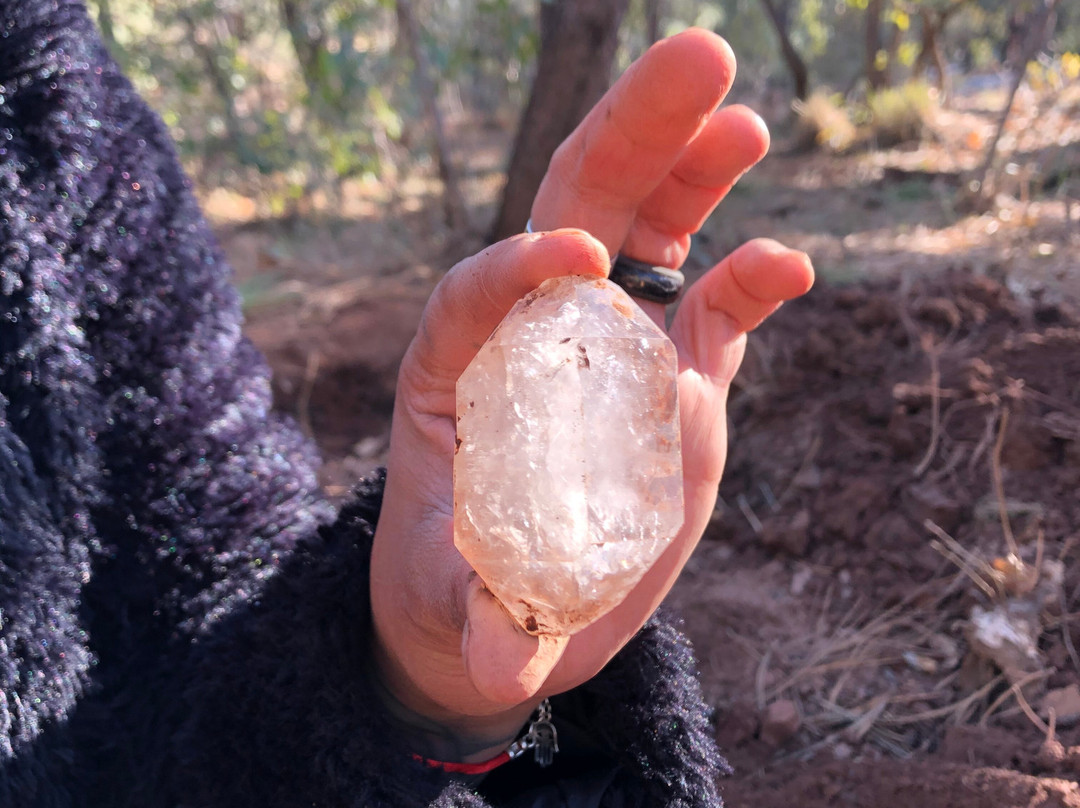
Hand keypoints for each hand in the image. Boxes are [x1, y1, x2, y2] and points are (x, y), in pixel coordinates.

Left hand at [369, 28, 813, 759]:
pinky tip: (789, 262)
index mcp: (460, 373)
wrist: (505, 604)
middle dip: (633, 136)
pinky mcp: (673, 377)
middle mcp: (537, 338)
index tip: (574, 255)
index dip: (517, 265)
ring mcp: (612, 348)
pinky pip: (712, 313)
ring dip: (693, 170)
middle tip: (697, 58)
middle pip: (576, 211)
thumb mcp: (472, 612)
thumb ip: (495, 619)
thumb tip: (509, 653)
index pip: (476, 294)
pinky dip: (748, 283)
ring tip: (740, 114)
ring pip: (651, 235)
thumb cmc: (467, 595)